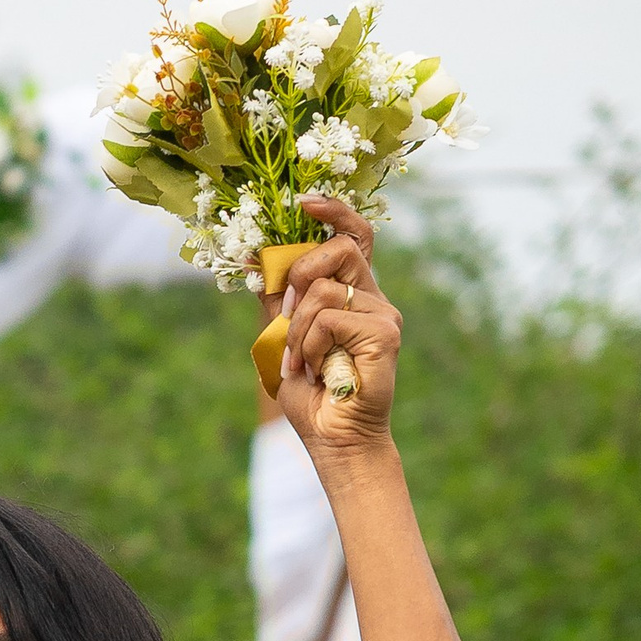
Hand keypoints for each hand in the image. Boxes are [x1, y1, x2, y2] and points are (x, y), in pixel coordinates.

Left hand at [256, 196, 403, 457]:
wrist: (332, 437)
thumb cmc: (311, 394)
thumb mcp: (282, 339)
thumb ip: (277, 301)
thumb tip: (256, 260)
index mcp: (352, 295)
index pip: (355, 237)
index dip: (334, 213)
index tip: (305, 203)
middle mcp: (373, 298)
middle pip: (339, 249)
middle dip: (300, 274)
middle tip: (286, 314)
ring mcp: (383, 314)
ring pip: (325, 290)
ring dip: (296, 329)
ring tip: (299, 362)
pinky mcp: (385, 333)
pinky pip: (329, 318)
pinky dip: (308, 345)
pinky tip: (314, 369)